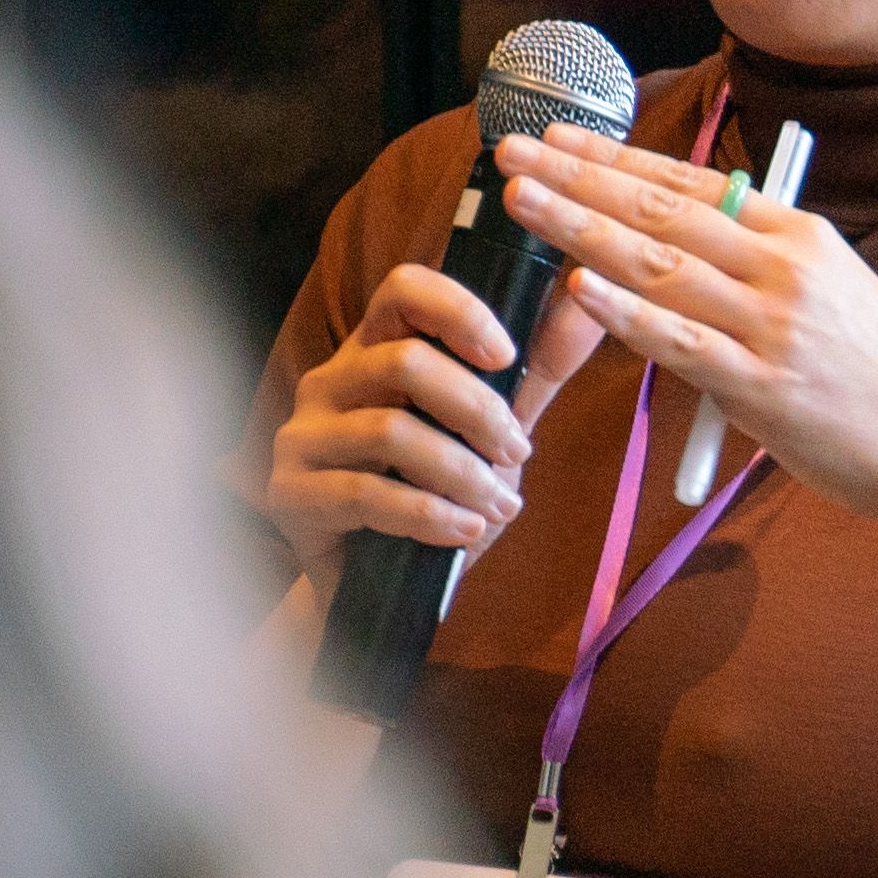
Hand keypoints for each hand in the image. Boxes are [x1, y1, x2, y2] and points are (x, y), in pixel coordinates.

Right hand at [260, 244, 608, 575]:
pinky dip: (430, 515)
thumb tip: (588, 307)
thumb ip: (534, 374)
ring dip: (462, 472)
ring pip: (390, 430)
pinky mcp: (289, 494)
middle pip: (405, 363)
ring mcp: (300, 437)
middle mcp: (329, 382)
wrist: (378, 587)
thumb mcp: (490, 432)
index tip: (507, 357)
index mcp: (373, 350)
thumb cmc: (435, 496)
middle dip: (479, 411)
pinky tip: (467, 531)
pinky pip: (366, 494)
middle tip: (518, 452)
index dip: (459, 312)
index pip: (403, 290)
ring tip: (498, 505)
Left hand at [490, 130, 877, 544]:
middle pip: (660, 211)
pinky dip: (628, 314)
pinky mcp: (764, 388)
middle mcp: (785, 266)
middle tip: (512, 152)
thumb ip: (760, 263)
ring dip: (583, 229)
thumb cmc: (877, 374)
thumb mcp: (830, 292)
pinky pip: (682, 342)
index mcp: (800, 233)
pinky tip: (582, 289)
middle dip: (578, 177)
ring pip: (660, 265)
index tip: (556, 135)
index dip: (615, 155)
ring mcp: (774, 325)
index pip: (690, 182)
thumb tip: (682, 241)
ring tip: (525, 202)